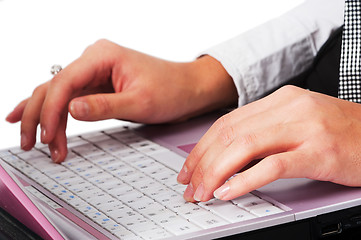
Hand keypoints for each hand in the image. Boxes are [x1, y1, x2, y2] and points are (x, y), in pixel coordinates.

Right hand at [6, 39, 237, 162]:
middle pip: (54, 87)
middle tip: (31, 143)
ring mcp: (94, 73)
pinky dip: (55, 113)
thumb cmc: (171, 89)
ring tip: (34, 141)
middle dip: (40, 116)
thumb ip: (104, 106)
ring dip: (45, 118)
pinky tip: (38, 120)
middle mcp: (94, 60)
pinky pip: (70, 99)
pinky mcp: (97, 86)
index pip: (65, 82)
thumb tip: (70, 110)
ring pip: (58, 94)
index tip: (48, 136)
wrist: (187, 89)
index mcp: (102, 56)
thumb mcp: (140, 102)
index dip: (52, 111)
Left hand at [177, 85, 360, 201]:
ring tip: (202, 192)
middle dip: (202, 163)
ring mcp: (304, 128)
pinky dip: (244, 180)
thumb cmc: (341, 132)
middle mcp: (289, 108)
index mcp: (280, 100)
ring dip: (215, 173)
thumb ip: (265, 130)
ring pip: (243, 147)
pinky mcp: (318, 151)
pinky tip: (227, 192)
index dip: (202, 147)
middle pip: (229, 134)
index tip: (189, 168)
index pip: (227, 122)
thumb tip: (228, 153)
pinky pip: (271, 166)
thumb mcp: (298, 121)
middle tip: (189, 185)